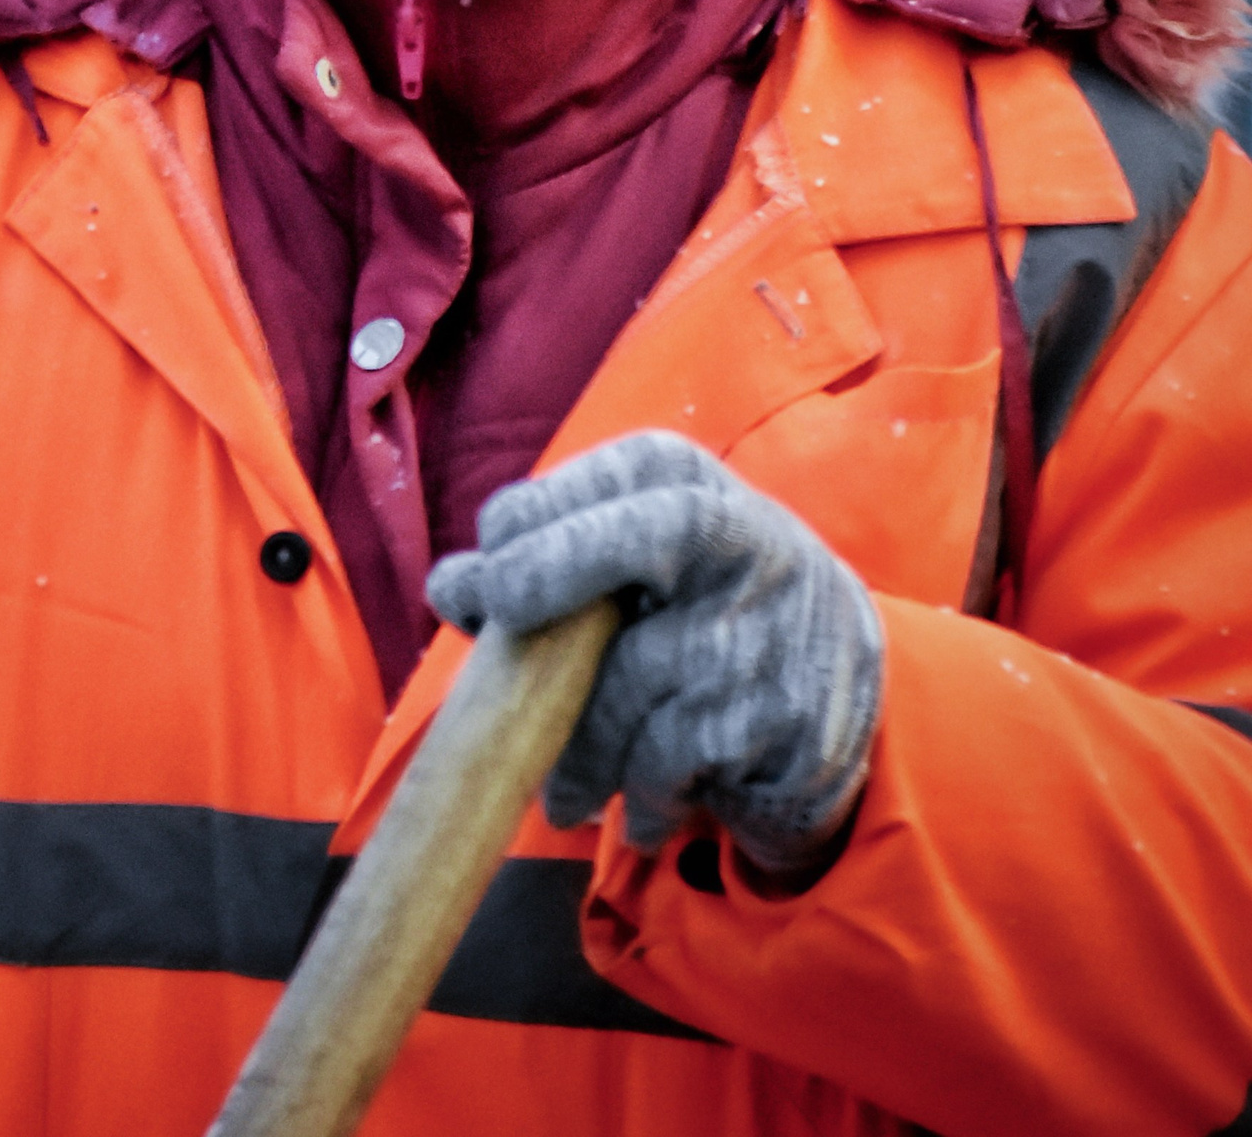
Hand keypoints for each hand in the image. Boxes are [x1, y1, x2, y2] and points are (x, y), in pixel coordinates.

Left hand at [425, 430, 884, 876]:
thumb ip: (546, 563)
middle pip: (632, 539)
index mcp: (679, 477)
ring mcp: (762, 624)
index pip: (592, 483)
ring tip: (562, 796)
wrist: (840, 672)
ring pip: (627, 690)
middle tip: (491, 666)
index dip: (523, 531)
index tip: (480, 587)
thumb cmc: (696, 602)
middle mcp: (732, 533)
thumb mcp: (633, 557)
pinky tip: (639, 812)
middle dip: (546, 579)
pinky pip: (667, 764)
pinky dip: (638, 799)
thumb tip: (450, 587)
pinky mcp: (781, 713)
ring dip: (577, 757)